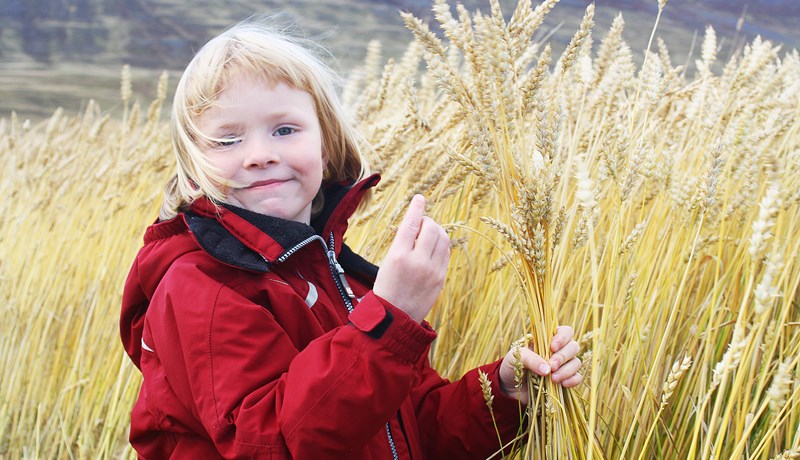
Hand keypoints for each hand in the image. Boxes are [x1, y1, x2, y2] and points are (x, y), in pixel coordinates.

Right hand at [373, 195, 450, 322]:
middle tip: (420, 225)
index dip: (416, 208)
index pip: (411, 224)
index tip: (420, 198)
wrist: (395, 318)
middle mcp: (417, 261)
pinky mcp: (441, 278)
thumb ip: (402, 243)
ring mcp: (432, 271)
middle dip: (427, 221)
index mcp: (398, 256)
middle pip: (431, 228)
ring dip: (436, 230)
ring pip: (442, 238)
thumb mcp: (387, 262)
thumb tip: (414, 226)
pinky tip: (434, 246)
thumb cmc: (387, 288)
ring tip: (428, 234)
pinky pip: (446, 252)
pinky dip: (441, 244)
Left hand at [498, 326, 581, 404]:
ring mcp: (563, 366)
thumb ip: (530, 359)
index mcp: (548, 339)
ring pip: (576, 362)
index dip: (563, 338)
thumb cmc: (513, 366)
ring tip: (553, 379)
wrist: (509, 387)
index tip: (552, 347)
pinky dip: (573, 380)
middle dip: (563, 356)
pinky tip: (563, 384)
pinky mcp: (565, 380)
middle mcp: (559, 351)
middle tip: (551, 366)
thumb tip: (548, 369)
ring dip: (567, 370)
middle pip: (573, 347)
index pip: (565, 332)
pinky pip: (577, 378)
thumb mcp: (516, 357)